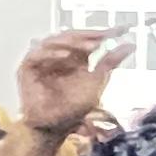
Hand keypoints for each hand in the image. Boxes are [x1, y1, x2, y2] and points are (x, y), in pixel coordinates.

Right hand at [12, 28, 128, 138]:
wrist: (56, 126)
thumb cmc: (74, 107)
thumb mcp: (97, 81)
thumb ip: (110, 62)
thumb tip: (129, 44)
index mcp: (71, 57)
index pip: (84, 39)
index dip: (100, 34)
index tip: (120, 29)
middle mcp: (55, 56)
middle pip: (68, 37)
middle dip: (86, 36)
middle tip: (103, 37)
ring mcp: (40, 61)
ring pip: (53, 42)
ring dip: (71, 42)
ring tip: (90, 46)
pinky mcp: (26, 69)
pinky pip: (36, 55)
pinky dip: (50, 54)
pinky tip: (66, 56)